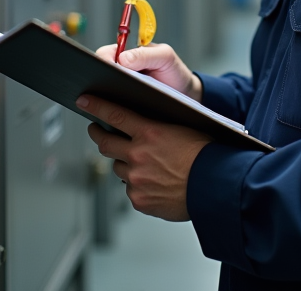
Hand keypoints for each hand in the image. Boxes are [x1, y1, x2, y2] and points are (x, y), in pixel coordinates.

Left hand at [79, 95, 211, 221]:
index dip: (96, 106)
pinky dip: (138, 186)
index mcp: (150, 133)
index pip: (114, 115)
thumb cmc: (206, 155)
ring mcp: (136, 179)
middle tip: (96, 131)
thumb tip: (141, 126)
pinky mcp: (139, 199)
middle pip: (106, 143)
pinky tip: (154, 183)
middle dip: (98, 135)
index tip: (84, 101)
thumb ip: (157, 128)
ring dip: (125, 163)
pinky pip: (131, 190)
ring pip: (118, 168)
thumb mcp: (183, 129)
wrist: (216, 187)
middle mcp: (137, 155)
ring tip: (140, 163)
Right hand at [95, 42, 202, 100]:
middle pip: (100, 72)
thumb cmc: (174, 71)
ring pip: (104, 90)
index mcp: (127, 53)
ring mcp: (121, 86)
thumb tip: (122, 59)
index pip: (106, 53)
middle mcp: (121, 69)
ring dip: (104, 95)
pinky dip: (112, 107)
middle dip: (99, 79)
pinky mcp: (123, 102)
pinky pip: (113, 104)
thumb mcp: (165, 57)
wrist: (185, 93)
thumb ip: (146, 54)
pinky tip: (117, 112)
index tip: (108, 69)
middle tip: (106, 88)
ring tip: (109, 101)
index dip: (103, 60)